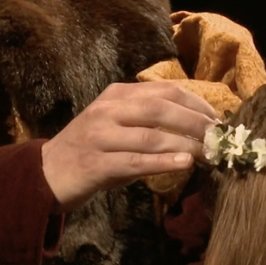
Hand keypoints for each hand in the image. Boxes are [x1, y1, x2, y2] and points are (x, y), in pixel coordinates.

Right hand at [41, 82, 219, 211]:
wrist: (45, 174)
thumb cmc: (92, 151)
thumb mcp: (118, 125)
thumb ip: (150, 120)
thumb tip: (198, 127)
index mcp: (116, 95)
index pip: (165, 90)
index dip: (196, 104)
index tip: (219, 119)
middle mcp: (107, 111)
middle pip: (161, 109)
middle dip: (196, 123)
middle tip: (219, 138)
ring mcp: (99, 136)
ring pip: (151, 136)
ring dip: (185, 145)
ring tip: (208, 154)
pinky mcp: (95, 164)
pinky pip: (135, 161)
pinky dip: (163, 162)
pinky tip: (184, 164)